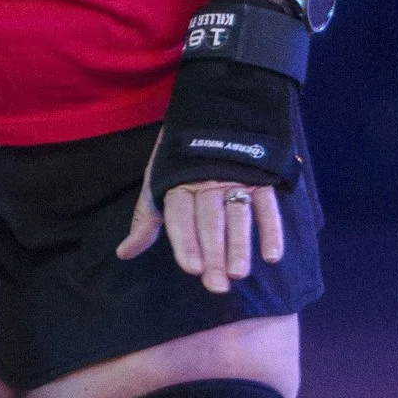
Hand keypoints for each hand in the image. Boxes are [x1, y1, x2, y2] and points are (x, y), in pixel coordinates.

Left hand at [117, 168, 285, 293]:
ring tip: (240, 273)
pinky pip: (267, 206)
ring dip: (240, 245)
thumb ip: (146, 220)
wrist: (211, 113)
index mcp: (178, 185)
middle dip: (214, 253)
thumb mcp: (157, 185)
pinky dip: (271, 230)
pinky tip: (273, 256)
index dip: (186, 242)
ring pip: (238, 215)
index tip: (192, 269)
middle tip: (217, 285)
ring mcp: (235, 180)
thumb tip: (124, 253)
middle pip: (210, 222)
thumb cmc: (179, 162)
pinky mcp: (260, 178)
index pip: (181, 217)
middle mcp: (207, 183)